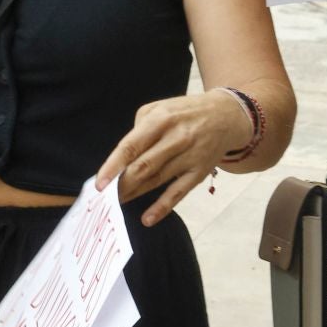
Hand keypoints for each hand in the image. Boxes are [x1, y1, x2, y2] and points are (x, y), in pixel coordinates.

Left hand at [94, 90, 251, 225]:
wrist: (226, 116)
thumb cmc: (184, 112)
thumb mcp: (158, 108)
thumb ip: (138, 129)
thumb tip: (124, 157)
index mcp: (160, 120)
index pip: (131, 146)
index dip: (113, 166)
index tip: (100, 183)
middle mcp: (175, 138)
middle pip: (143, 167)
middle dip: (121, 184)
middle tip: (105, 196)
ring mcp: (189, 157)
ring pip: (157, 180)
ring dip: (135, 194)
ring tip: (117, 203)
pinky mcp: (199, 172)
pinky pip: (178, 193)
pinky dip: (162, 207)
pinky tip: (147, 218)